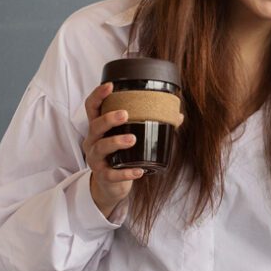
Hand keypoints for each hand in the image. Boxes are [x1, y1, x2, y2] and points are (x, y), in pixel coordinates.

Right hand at [82, 82, 147, 217]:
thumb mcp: (127, 138)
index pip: (92, 107)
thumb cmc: (120, 155)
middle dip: (109, 119)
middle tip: (125, 114)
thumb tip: (178, 116)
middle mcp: (93, 141)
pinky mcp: (103, 176)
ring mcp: (96, 159)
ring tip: (132, 139)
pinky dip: (126, 173)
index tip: (110, 86)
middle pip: (95, 126)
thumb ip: (150, 125)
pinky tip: (139, 171)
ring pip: (101, 148)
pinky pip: (112, 174)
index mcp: (98, 128)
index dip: (98, 95)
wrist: (110, 185)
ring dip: (116, 141)